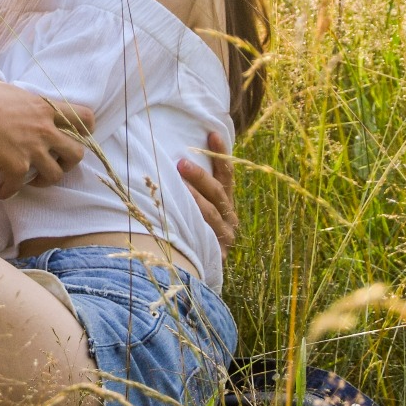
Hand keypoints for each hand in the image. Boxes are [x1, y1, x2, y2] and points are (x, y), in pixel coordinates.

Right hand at [0, 78, 94, 197]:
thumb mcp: (1, 87)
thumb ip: (9, 93)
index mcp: (44, 108)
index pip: (84, 117)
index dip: (88, 129)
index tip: (80, 136)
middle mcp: (44, 130)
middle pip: (77, 153)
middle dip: (70, 162)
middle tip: (58, 163)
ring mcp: (33, 150)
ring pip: (56, 175)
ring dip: (46, 180)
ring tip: (35, 180)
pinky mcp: (17, 167)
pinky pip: (19, 186)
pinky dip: (9, 190)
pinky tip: (2, 191)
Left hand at [178, 131, 237, 255]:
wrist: (196, 272)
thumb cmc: (192, 232)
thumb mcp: (196, 209)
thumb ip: (193, 188)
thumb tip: (174, 158)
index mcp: (227, 203)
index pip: (226, 174)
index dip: (220, 154)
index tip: (212, 134)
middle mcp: (230, 218)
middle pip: (217, 192)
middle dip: (200, 177)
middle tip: (181, 163)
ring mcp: (225, 235)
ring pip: (210, 213)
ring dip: (194, 198)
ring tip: (178, 184)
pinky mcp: (217, 252)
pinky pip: (203, 235)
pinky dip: (191, 224)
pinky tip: (175, 216)